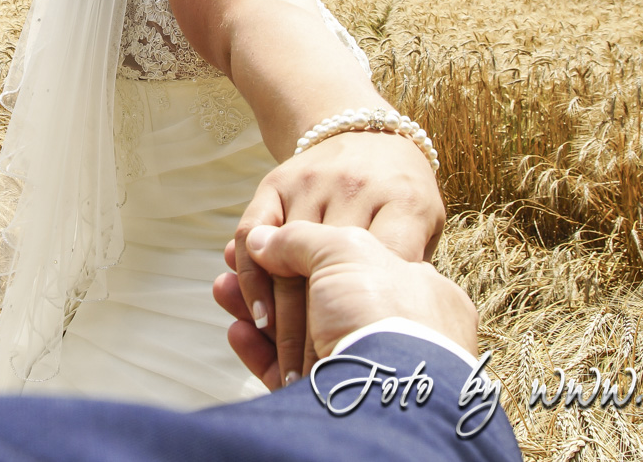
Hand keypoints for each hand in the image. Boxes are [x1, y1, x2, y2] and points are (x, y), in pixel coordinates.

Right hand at [214, 222, 476, 385]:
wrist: (386, 390)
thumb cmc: (383, 312)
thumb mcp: (346, 249)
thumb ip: (302, 238)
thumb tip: (259, 238)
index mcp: (421, 294)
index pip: (357, 263)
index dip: (307, 250)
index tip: (267, 244)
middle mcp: (400, 334)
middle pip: (321, 301)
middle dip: (270, 283)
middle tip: (233, 269)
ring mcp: (368, 371)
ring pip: (299, 336)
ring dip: (256, 313)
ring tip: (221, 290)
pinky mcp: (334, 403)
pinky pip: (289, 374)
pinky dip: (259, 351)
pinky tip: (236, 331)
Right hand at [229, 131, 443, 385]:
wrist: (366, 133)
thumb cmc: (401, 204)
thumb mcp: (423, 231)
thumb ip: (408, 269)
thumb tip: (396, 332)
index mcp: (407, 207)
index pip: (384, 273)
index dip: (370, 326)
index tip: (359, 370)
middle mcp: (357, 190)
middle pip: (329, 275)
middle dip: (317, 339)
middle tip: (313, 386)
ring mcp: (312, 184)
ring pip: (285, 261)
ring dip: (276, 321)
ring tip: (283, 365)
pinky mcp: (275, 182)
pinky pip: (251, 233)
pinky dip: (248, 278)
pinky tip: (252, 317)